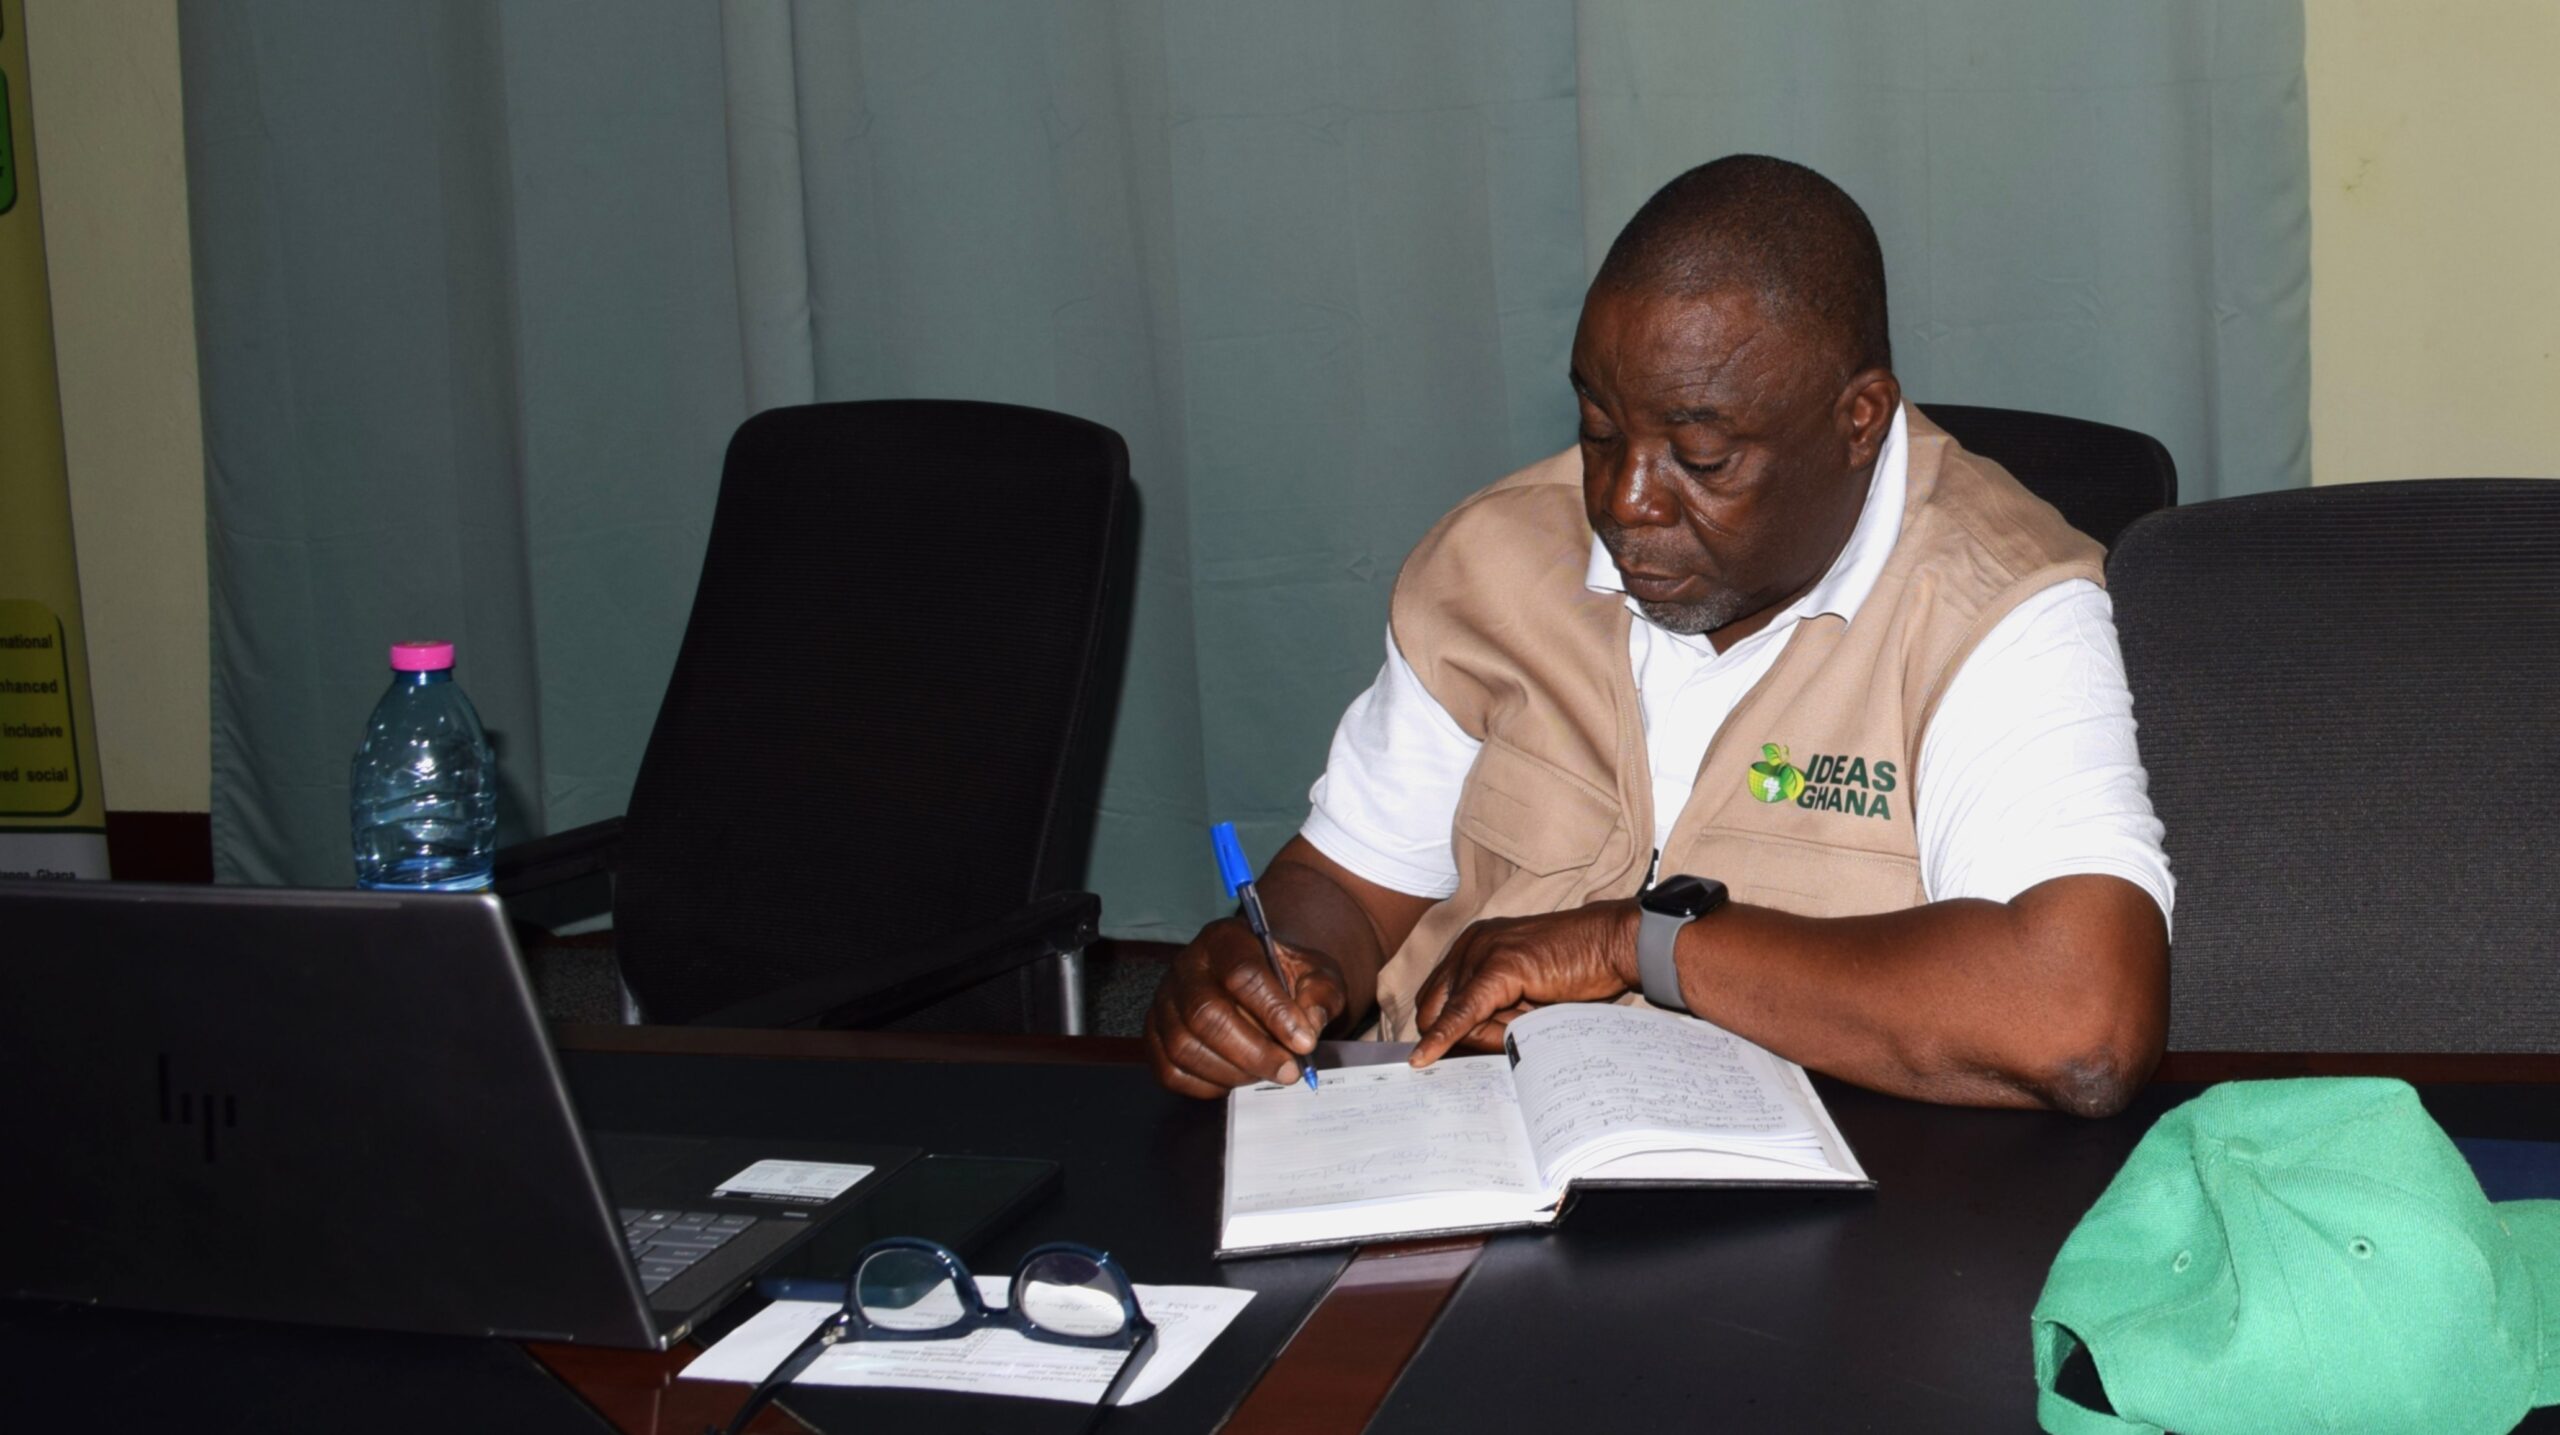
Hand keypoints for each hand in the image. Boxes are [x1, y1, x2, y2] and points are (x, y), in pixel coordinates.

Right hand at [1145, 917, 1348, 1098]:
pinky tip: (1236, 1079)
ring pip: (1184, 1046)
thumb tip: (1309, 1023)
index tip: (1304, 1042)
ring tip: (1265, 1073)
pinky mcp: (1154, 1034)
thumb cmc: (1286, 977)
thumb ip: (1320, 993)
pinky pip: (1170, 1070)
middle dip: (1253, 1051)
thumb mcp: (1316, 974)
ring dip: (1233, 1072)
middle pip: (1206, 1013)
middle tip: (1289, 1071)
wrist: (1259, 983)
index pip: (1242, 973)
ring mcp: (1165, 1001)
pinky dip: (1206, 1086)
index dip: (1274, 1012)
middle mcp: (1186, 966)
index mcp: (1225, 939)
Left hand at [1409, 899, 1642, 1064]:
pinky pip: (1461, 1012)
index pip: (1437, 1000)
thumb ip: (1493, 1015)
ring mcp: (1481, 950)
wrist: (1615, 944)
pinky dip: (1444, 1038)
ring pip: (1452, 1016)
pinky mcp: (1498, 966)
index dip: (1445, 1032)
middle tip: (1506, 1040)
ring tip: (1530, 1019)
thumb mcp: (1524, 997)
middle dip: (1459, 1037)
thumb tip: (1461, 1050)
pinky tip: (1425, 1059)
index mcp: (1473, 947)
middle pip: (1432, 1008)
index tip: (1451, 1059)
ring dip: (1485, 1036)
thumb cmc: (1580, 972)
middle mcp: (1470, 944)